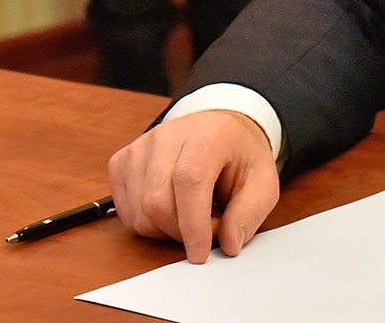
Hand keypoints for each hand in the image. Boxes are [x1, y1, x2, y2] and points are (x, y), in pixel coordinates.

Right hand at [107, 110, 279, 263]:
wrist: (217, 131)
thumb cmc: (239, 156)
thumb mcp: (263, 181)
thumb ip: (250, 212)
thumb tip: (228, 244)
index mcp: (206, 134)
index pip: (189, 180)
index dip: (193, 223)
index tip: (200, 253)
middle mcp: (167, 135)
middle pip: (157, 202)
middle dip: (182, 232)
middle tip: (208, 227)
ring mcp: (140, 147)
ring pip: (140, 212)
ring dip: (166, 230)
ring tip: (192, 215)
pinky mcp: (122, 162)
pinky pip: (126, 212)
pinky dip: (148, 224)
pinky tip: (171, 210)